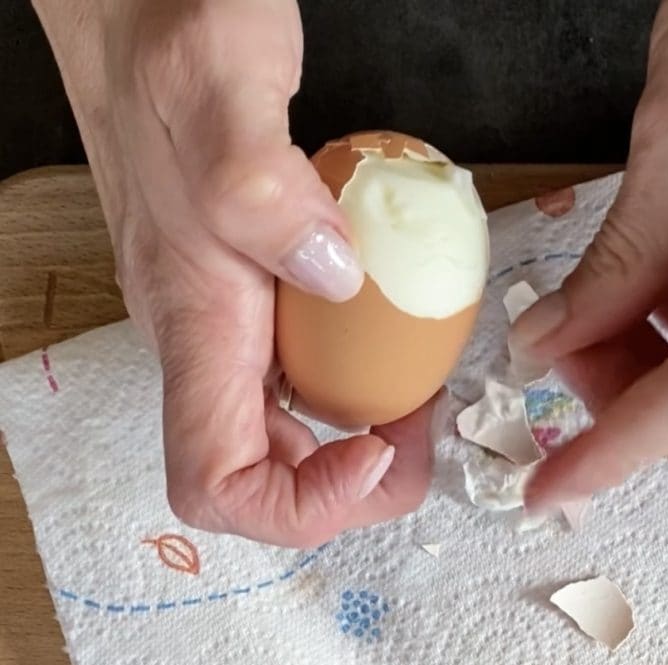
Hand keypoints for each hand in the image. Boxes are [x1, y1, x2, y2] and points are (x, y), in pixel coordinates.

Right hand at [33, 0, 437, 546]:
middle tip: (422, 435)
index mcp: (193, 324)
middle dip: (350, 487)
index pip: (217, 482)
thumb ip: (261, 183)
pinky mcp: (254, 300)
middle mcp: (204, 343)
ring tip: (422, 400)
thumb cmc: (165, 45)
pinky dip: (357, 387)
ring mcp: (228, 326)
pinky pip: (301, 378)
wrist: (137, 15)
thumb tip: (335, 277)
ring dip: (359, 442)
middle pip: (261, 480)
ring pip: (285, 435)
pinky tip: (399, 345)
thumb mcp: (220, 87)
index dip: (300, 505)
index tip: (377, 453)